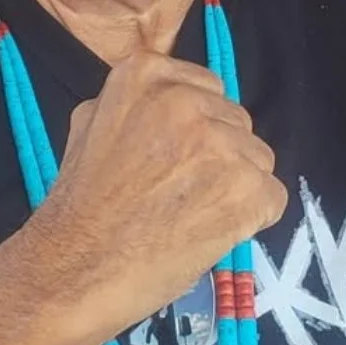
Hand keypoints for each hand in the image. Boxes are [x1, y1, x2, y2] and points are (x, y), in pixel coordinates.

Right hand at [12, 50, 286, 344]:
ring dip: (235, 188)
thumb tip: (172, 100)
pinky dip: (251, 220)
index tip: (173, 160)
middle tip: (180, 194)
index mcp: (146, 73)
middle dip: (218, 157)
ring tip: (191, 217)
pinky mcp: (246, 188)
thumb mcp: (88, 125)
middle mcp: (187, 100)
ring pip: (257, 160)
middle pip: (236, 123)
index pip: (207, 90)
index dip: (196, 130)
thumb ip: (136, 103)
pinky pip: (272, 197)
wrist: (73, 271)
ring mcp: (219, 144)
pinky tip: (211, 234)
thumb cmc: (77, 206)